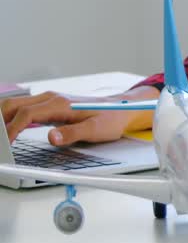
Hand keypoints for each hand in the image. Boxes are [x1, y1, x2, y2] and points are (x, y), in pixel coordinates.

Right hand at [2, 87, 158, 145]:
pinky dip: (11, 118)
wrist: (121, 109)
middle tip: (0, 142)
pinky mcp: (49, 105)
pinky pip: (23, 109)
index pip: (26, 115)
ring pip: (15, 105)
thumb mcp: (95, 130)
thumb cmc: (110, 119)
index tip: (6, 144)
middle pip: (14, 105)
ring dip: (4, 119)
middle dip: (1, 122)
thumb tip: (51, 137)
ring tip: (1, 138)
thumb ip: (73, 134)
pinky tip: (9, 131)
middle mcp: (51, 98)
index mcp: (60, 104)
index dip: (12, 130)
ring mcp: (49, 100)